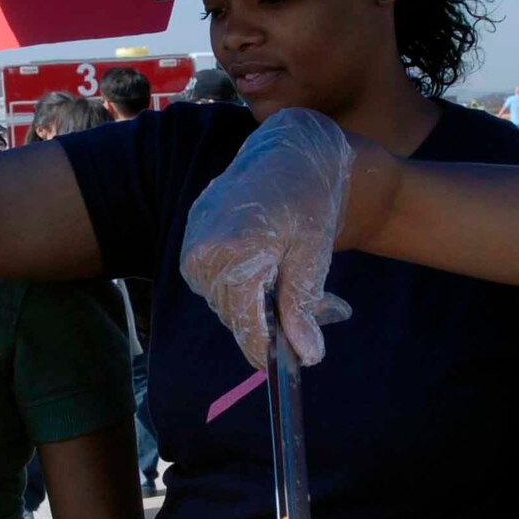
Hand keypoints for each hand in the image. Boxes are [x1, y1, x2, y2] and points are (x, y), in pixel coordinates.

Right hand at [180, 109, 354, 368]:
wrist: (287, 153)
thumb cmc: (307, 199)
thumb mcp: (313, 254)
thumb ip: (303, 306)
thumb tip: (307, 355)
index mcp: (236, 249)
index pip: (246, 320)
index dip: (267, 349)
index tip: (290, 365)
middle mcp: (204, 250)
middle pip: (235, 315)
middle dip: (274, 324)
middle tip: (327, 311)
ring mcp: (192, 245)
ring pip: (226, 302)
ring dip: (262, 305)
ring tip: (302, 282)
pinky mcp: (191, 242)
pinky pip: (217, 284)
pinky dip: (247, 286)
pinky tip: (274, 267)